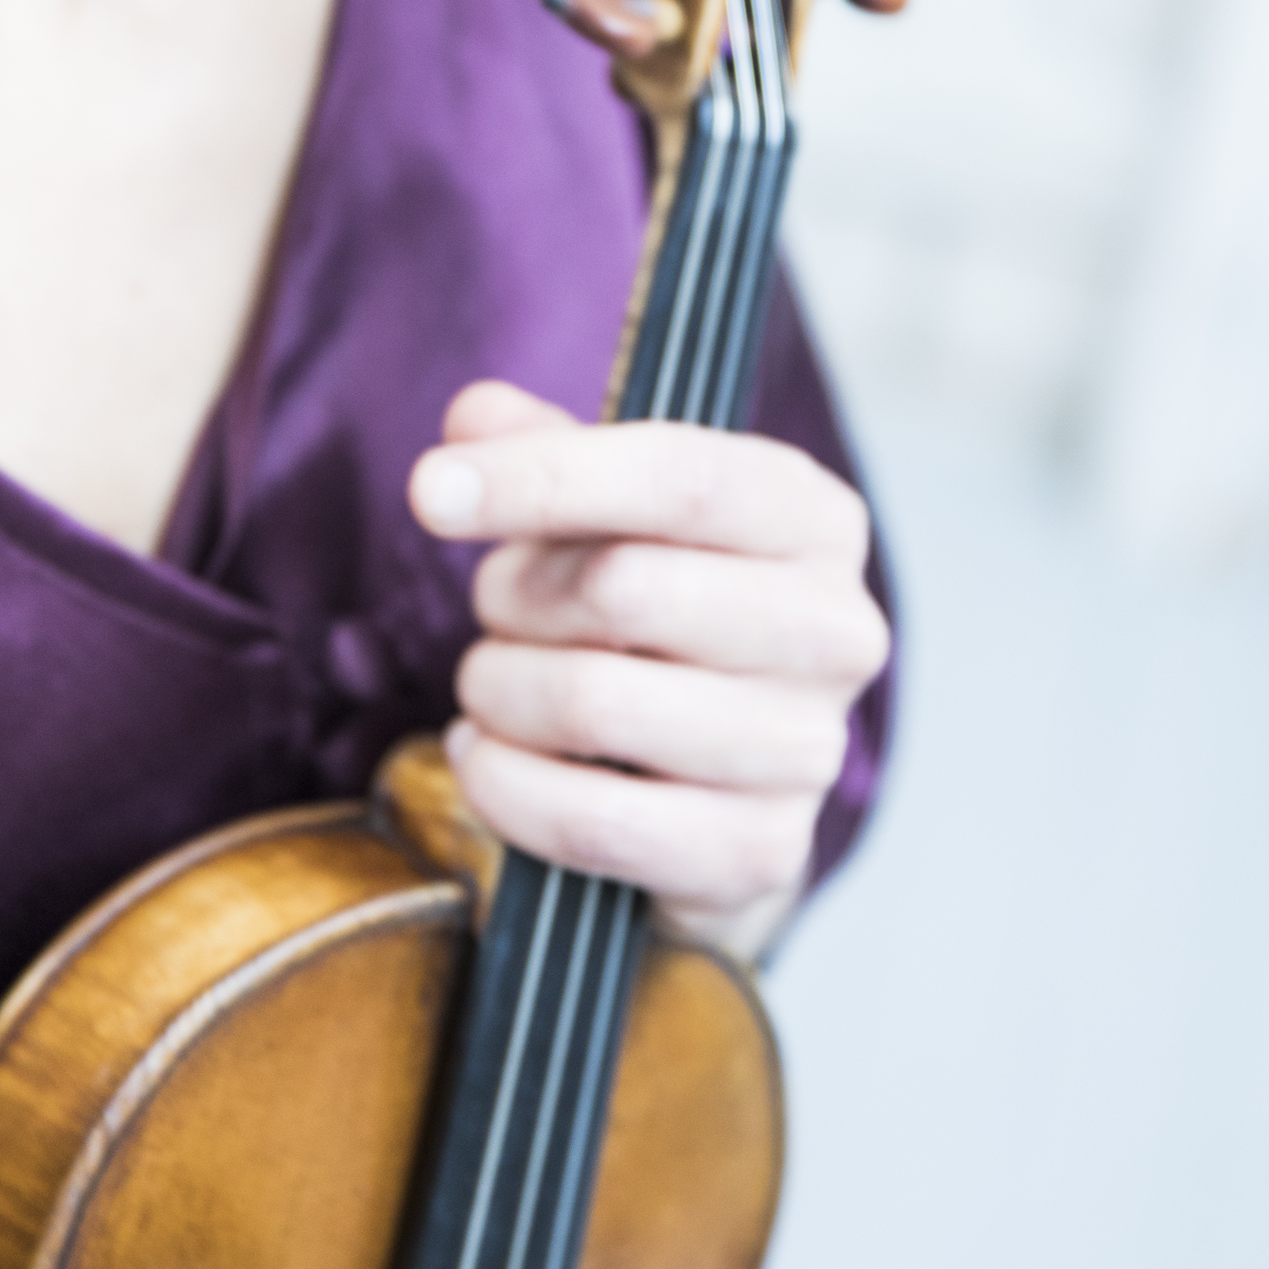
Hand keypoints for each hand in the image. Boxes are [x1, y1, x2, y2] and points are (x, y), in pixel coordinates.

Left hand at [407, 379, 888, 960]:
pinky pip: (590, 820)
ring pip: (593, 704)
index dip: (547, 477)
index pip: (681, 477)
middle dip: (513, 594)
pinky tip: (489, 756)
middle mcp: (837, 629)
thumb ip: (546, 448)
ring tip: (492, 683)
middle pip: (624, 588)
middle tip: (495, 605)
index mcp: (814, 518)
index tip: (431, 489)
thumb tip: (475, 417)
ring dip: (498, 689)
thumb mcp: (613, 510)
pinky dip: (503, 784)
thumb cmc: (663, 611)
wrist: (720, 779)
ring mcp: (808, 748)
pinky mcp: (761, 851)